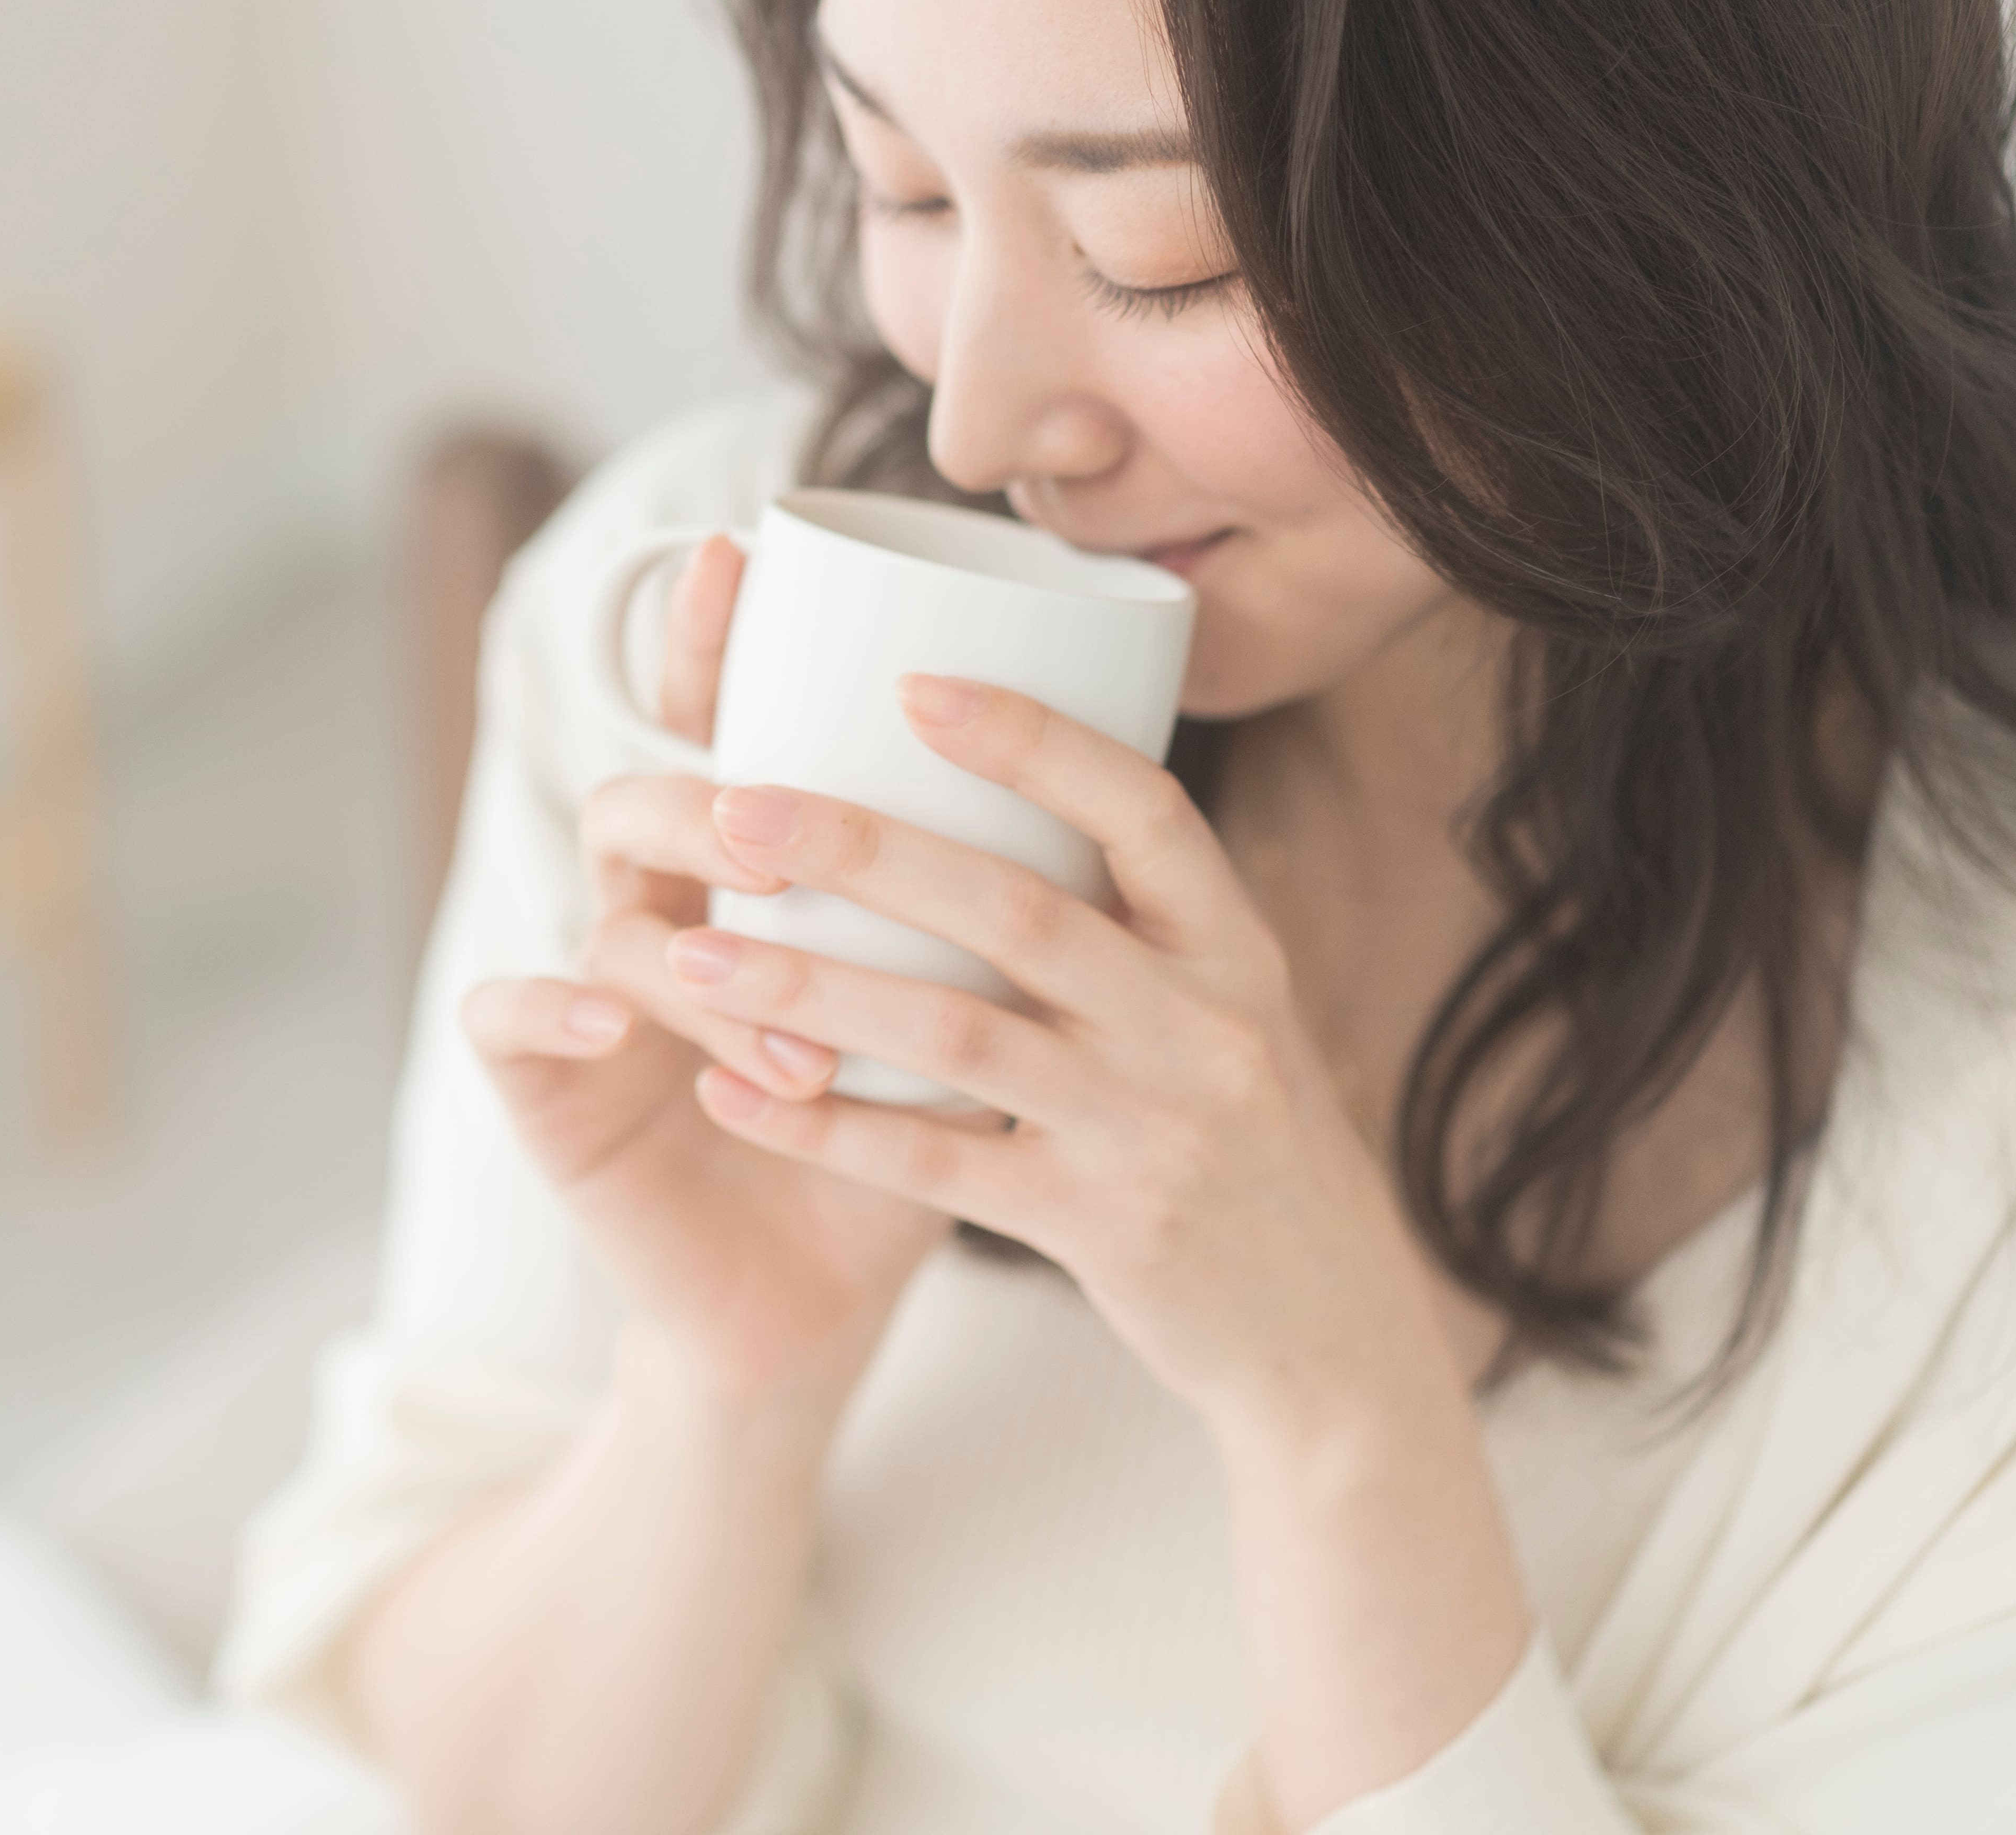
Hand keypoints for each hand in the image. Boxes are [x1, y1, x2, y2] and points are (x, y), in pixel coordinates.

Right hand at [461, 535, 960, 1414]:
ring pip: (607, 918)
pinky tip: (606, 1018)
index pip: (726, 731)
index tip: (742, 555)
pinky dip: (549, 1007)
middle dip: (704, 803)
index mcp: (758, 876)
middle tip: (769, 837)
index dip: (717, 643)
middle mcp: (668, 911)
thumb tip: (1095, 759)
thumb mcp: (965, 1009)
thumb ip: (989, 898)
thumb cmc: (911, 1139)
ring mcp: (598, 995)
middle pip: (648, 800)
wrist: (831, 1305)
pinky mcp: (548, 1088)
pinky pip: (509, 1019)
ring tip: (794, 1053)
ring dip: (704, 976)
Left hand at [659, 672, 1463, 1439]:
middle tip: (735, 809)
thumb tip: (1010, 777)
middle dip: (862, 851)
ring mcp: (1149, 1129)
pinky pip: (931, 1165)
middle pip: (1016, 910)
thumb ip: (1135, 916)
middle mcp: (1201, 1025)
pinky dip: (818, 1126)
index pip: (1141, 810)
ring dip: (809, 987)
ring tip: (690, 955)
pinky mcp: (1095, 1228)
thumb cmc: (1241, 1137)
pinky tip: (723, 1091)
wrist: (1325, 1331)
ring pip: (953, 1035)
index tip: (911, 684)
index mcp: (1232, 946)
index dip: (1030, 741)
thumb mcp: (1228, 1007)